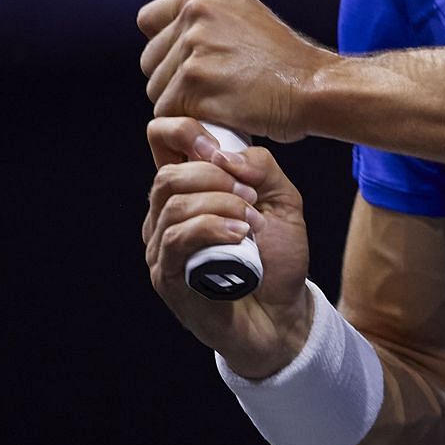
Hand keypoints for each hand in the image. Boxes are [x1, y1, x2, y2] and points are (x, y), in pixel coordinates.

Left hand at [137, 0, 335, 140]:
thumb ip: (206, 19)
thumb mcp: (245, 15)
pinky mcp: (193, 84)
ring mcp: (193, 48)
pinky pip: (168, 112)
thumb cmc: (285, 61)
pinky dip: (189, 120)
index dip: (165, 45)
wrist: (312, 86)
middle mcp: (196, 12)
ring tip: (217, 101)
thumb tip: (170, 36)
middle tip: (208, 87)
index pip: (149, 20)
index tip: (186, 59)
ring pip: (157, 89)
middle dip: (171, 78)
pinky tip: (216, 115)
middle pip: (149, 59)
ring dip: (181, 103)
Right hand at [143, 117, 315, 377]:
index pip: (161, 140)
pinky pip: (177, 238)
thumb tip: (223, 156)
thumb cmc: (277, 256)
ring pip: (172, 205)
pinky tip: (240, 235)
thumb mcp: (282, 199)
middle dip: (214, 178)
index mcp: (190, 188)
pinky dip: (211, 228)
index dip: (183, 130)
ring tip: (251, 223)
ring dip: (220, 205)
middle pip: (167, 174)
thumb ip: (260, 166)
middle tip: (251, 197)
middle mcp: (166, 215)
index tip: (218, 148)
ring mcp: (162, 247)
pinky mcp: (167, 276)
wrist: (283, 314)